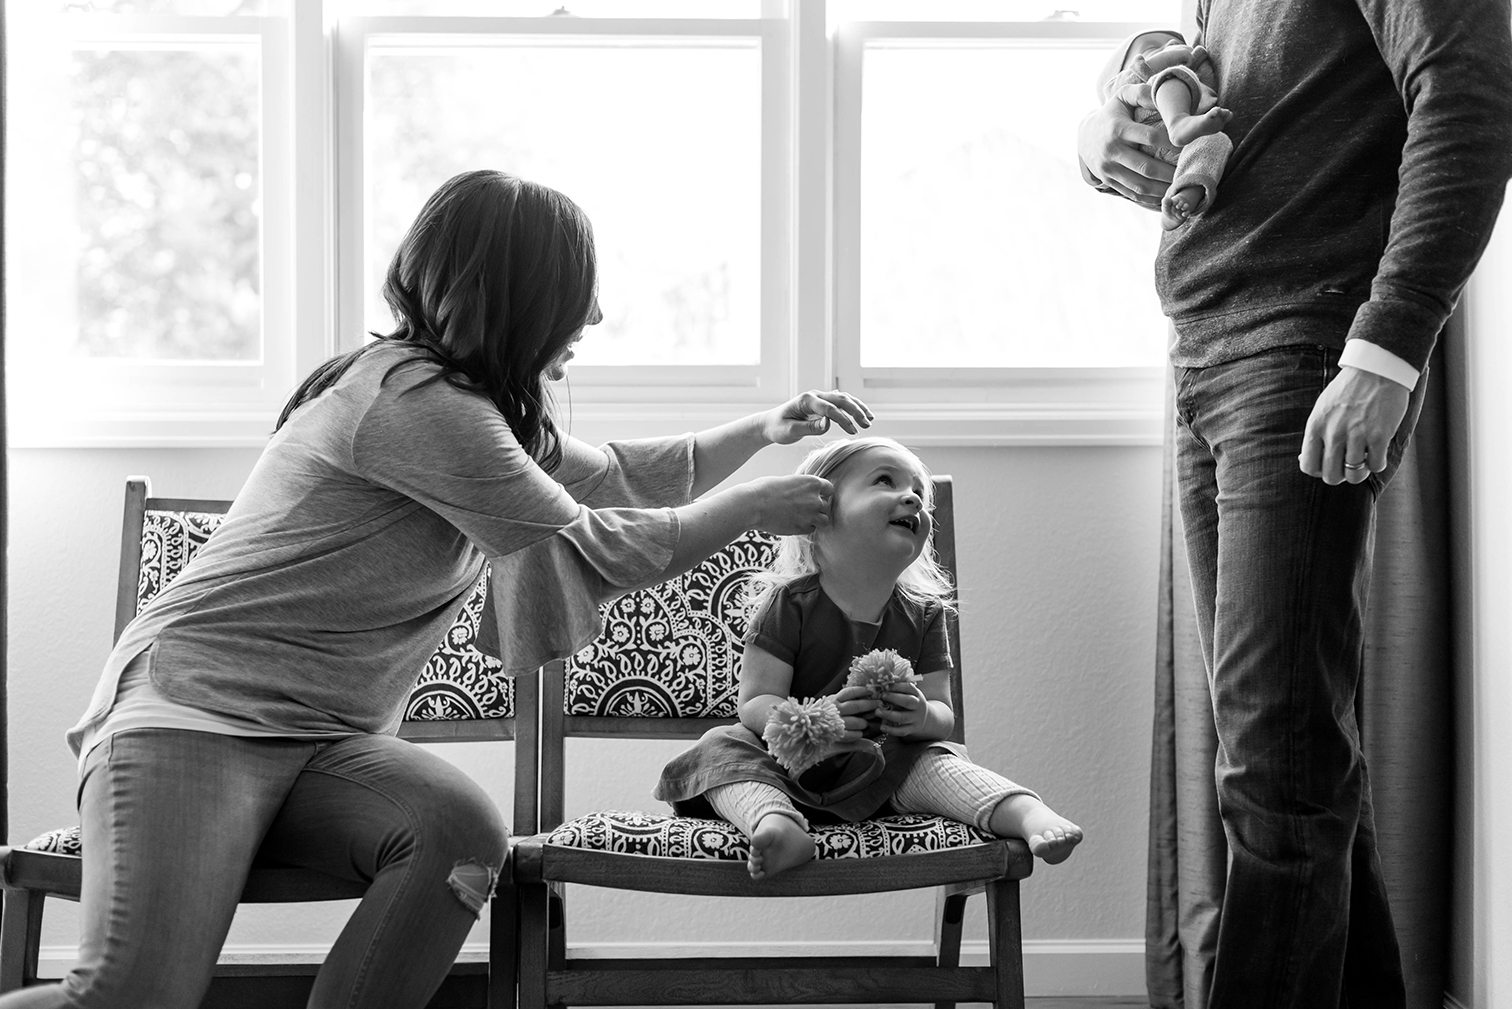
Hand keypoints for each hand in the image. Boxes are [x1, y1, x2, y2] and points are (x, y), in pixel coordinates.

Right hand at [746, 474, 834, 534]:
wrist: (754, 505)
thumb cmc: (766, 489)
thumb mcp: (788, 481)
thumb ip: (802, 487)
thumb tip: (806, 493)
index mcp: (812, 483)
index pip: (830, 489)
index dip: (823, 493)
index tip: (817, 496)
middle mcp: (815, 499)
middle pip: (826, 505)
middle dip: (818, 507)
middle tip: (805, 508)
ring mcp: (811, 515)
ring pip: (824, 520)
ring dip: (817, 519)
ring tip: (804, 518)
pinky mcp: (803, 528)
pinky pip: (812, 529)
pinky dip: (806, 527)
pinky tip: (795, 523)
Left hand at [763, 390, 873, 444]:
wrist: (770, 423)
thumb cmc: (778, 428)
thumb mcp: (790, 431)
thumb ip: (809, 427)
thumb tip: (828, 424)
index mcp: (806, 400)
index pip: (829, 408)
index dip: (842, 419)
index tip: (852, 431)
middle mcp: (815, 396)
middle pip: (840, 399)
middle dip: (855, 411)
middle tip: (866, 425)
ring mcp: (819, 398)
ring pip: (844, 398)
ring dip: (858, 408)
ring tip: (869, 420)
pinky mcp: (822, 404)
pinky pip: (841, 403)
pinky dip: (854, 407)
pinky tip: (864, 415)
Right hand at [830, 684, 880, 740]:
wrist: (809, 731)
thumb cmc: (825, 715)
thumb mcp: (833, 704)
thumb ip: (847, 699)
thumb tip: (867, 694)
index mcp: (833, 700)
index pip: (850, 692)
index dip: (862, 691)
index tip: (872, 691)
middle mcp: (833, 710)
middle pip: (856, 706)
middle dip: (869, 705)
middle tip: (878, 704)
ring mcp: (835, 723)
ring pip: (856, 721)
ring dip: (863, 722)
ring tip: (864, 723)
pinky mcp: (836, 736)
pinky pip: (853, 735)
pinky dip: (858, 734)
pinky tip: (859, 733)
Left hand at [874, 682, 929, 736]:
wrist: (926, 718)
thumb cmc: (911, 703)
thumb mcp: (909, 694)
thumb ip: (898, 689)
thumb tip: (882, 682)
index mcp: (917, 694)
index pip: (909, 688)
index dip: (897, 686)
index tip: (885, 685)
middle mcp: (918, 706)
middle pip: (908, 701)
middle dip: (894, 698)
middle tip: (881, 696)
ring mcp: (916, 718)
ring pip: (903, 717)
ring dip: (889, 714)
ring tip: (877, 711)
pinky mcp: (912, 729)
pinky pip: (902, 731)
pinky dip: (891, 730)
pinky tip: (882, 727)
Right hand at [1078, 85, 1177, 207]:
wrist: (1084, 135)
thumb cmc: (1111, 113)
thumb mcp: (1122, 96)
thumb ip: (1143, 93)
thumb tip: (1163, 97)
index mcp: (1118, 129)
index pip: (1150, 137)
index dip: (1172, 143)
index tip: (1189, 145)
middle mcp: (1112, 151)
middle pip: (1146, 167)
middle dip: (1170, 172)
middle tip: (1189, 172)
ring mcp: (1109, 169)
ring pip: (1140, 185)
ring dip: (1162, 189)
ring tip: (1180, 187)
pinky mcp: (1108, 181)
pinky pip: (1132, 193)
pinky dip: (1150, 198)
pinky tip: (1165, 195)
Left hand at [1298, 367, 1410, 484]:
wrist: (1377, 369)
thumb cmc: (1348, 390)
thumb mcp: (1322, 409)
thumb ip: (1315, 434)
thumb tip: (1304, 460)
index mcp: (1316, 426)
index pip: (1308, 466)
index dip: (1319, 471)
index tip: (1329, 464)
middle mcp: (1333, 433)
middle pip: (1331, 476)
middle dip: (1340, 475)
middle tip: (1348, 465)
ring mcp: (1357, 435)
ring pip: (1354, 475)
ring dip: (1360, 472)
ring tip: (1364, 459)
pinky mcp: (1380, 435)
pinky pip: (1376, 466)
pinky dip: (1378, 463)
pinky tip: (1378, 451)